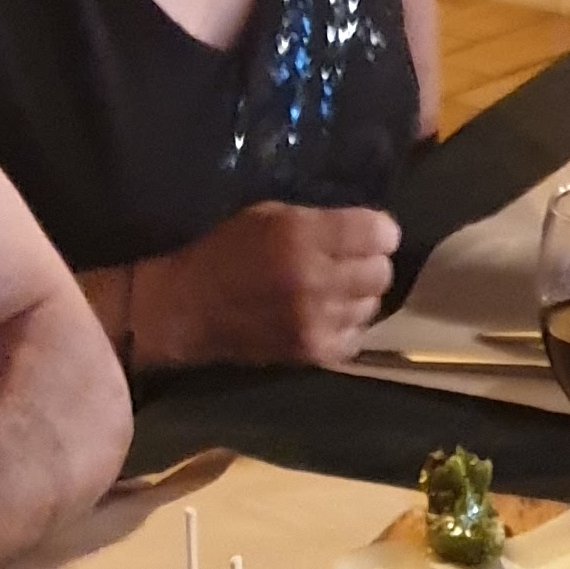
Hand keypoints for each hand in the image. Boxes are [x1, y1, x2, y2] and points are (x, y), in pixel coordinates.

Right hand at [136, 203, 399, 368]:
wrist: (188, 309)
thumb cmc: (226, 252)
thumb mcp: (268, 215)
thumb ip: (318, 222)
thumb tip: (365, 232)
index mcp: (302, 236)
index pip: (379, 233)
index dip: (380, 232)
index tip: (370, 234)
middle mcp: (315, 280)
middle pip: (380, 272)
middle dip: (371, 264)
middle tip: (350, 263)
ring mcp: (316, 321)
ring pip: (372, 307)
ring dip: (358, 297)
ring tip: (334, 291)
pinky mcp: (312, 353)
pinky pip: (355, 339)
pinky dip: (347, 327)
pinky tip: (327, 317)